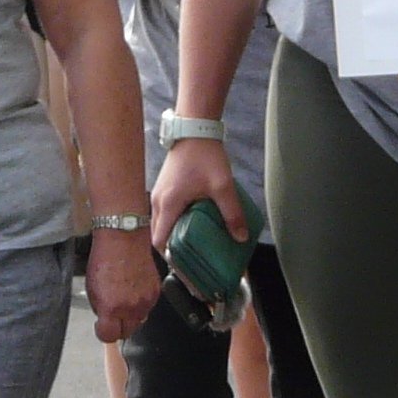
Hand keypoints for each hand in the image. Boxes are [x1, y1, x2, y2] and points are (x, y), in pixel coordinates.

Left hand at [85, 228, 159, 343]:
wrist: (124, 238)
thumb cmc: (105, 259)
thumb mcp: (93, 288)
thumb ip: (101, 309)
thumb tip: (106, 319)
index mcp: (112, 308)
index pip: (109, 336)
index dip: (104, 332)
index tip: (102, 326)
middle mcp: (132, 308)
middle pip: (127, 332)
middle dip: (119, 326)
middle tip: (113, 315)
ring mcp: (147, 301)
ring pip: (139, 320)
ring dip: (131, 315)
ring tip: (124, 299)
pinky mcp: (157, 292)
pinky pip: (148, 307)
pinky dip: (141, 303)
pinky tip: (133, 290)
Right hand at [152, 134, 246, 249]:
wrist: (194, 129)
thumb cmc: (205, 156)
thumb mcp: (222, 186)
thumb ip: (232, 213)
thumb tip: (240, 237)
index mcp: (167, 205)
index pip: (160, 241)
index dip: (170, 257)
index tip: (185, 268)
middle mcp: (157, 202)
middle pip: (160, 234)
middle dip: (174, 249)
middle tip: (194, 260)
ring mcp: (159, 194)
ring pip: (162, 223)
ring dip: (175, 235)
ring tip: (196, 245)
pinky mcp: (165, 188)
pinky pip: (166, 213)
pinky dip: (176, 222)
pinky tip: (194, 224)